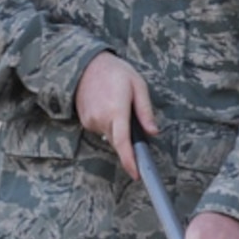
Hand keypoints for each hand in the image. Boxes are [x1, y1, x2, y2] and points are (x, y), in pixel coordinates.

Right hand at [74, 51, 157, 179]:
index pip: (123, 142)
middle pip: (119, 141)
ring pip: (110, 135)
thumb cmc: (115, 72)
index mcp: (116, 110)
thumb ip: (145, 111)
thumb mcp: (137, 86)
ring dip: (117, 127)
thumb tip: (153, 132)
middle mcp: (101, 119)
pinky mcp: (85, 122)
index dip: (129, 161)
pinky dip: (107, 123)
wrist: (87, 65)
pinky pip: (101, 129)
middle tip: (129, 114)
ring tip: (116, 102)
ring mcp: (91, 122)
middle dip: (127, 137)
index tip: (136, 174)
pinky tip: (106, 105)